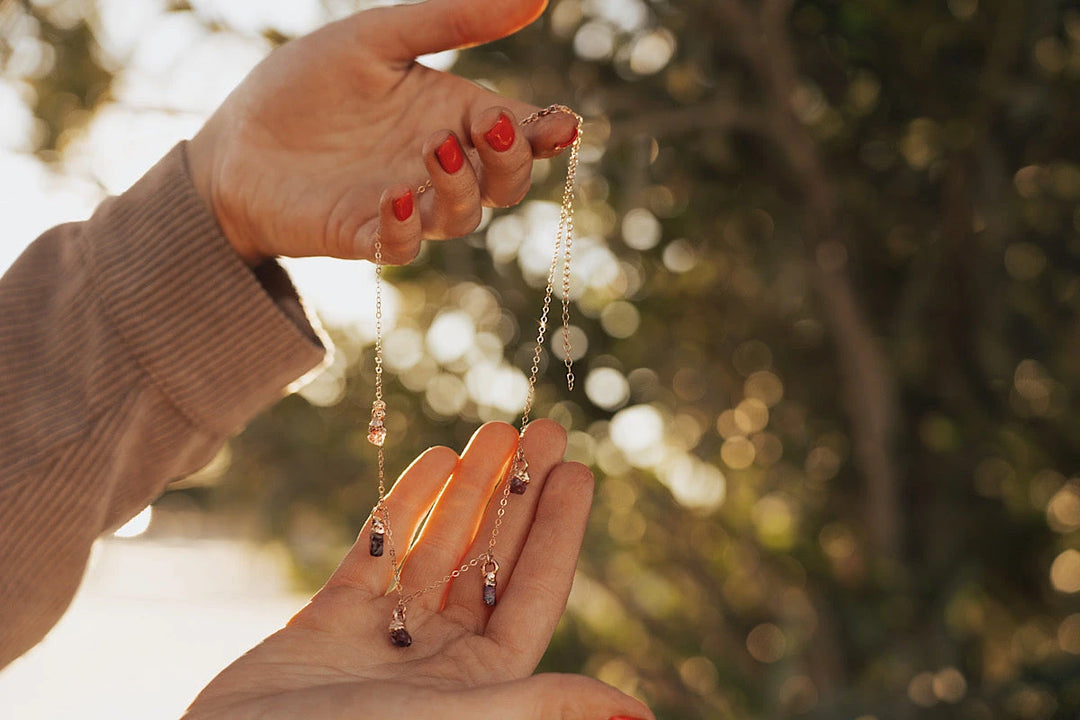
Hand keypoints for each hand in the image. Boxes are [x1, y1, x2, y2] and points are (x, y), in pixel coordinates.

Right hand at [182, 420, 651, 719]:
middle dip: (519, 495)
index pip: (535, 592)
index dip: (559, 530)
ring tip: (493, 431)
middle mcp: (442, 660)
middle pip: (493, 560)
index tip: (579, 470)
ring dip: (468, 490)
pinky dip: (406, 506)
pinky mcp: (333, 621)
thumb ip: (540, 704)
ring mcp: (388, 637)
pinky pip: (379, 550)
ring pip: (440, 548)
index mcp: (484, 685)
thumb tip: (637, 714)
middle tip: (543, 430)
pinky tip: (434, 461)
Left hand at [186, 0, 578, 265]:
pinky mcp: (364, 236)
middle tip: (495, 130)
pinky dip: (404, 226)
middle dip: (511, 164)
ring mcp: (406, 206)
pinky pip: (401, 245)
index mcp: (453, 117)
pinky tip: (394, 195)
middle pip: (504, 184)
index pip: (517, 131)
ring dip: (460, 189)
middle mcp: (439, 168)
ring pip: (462, 218)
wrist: (234, 141)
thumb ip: (450, 21)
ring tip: (434, 147)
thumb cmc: (306, 86)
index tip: (560, 124)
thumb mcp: (377, 38)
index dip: (544, 132)